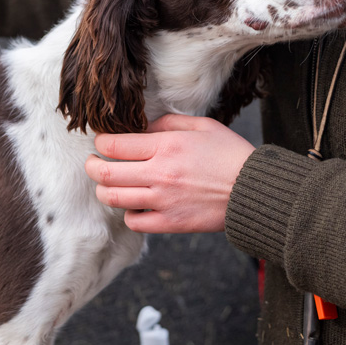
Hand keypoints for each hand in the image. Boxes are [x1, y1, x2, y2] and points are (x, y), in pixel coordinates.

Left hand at [85, 114, 254, 233]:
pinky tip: (136, 205)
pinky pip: (134, 221)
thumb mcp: (201, 126)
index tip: (101, 142)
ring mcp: (163, 201)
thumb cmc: (230, 154)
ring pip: (113, 199)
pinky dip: (129, 213)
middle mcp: (160, 173)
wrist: (254, 190)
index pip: (113, 145)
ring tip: (108, 185)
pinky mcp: (171, 222)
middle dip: (91, 167)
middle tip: (92, 163)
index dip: (100, 143)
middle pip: (104, 174)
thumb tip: (141, 128)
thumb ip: (167, 122)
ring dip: (104, 191)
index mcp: (166, 146)